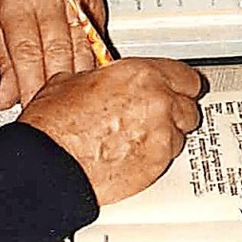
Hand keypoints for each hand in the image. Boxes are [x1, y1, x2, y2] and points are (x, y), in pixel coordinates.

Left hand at [0, 0, 104, 109]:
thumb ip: (3, 58)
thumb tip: (5, 96)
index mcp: (15, 0)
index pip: (25, 50)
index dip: (29, 83)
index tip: (30, 107)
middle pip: (55, 49)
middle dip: (54, 86)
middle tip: (54, 114)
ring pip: (79, 45)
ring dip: (76, 78)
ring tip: (74, 104)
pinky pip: (95, 36)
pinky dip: (94, 61)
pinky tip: (92, 80)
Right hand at [19, 58, 201, 204]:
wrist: (51, 161)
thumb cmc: (56, 123)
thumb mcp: (75, 80)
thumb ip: (105, 77)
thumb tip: (106, 80)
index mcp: (142, 74)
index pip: (186, 76)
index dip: (181, 83)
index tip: (178, 87)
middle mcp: (158, 103)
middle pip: (189, 107)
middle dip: (175, 110)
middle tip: (157, 113)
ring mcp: (161, 136)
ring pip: (180, 134)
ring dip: (166, 134)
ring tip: (140, 136)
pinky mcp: (156, 166)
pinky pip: (168, 158)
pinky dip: (156, 155)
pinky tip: (134, 152)